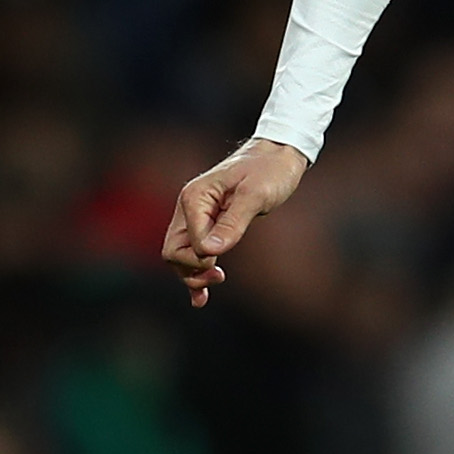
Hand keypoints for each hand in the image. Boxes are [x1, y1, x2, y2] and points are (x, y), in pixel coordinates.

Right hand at [163, 137, 310, 306]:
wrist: (280, 155)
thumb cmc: (269, 171)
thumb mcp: (256, 196)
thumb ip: (233, 223)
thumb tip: (211, 251)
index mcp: (194, 198)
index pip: (183, 241)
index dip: (200, 257)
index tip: (221, 259)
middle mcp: (191, 207)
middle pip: (173, 251)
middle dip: (190, 270)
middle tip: (219, 275)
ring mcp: (199, 217)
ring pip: (182, 256)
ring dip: (193, 274)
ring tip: (218, 281)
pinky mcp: (212, 224)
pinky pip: (196, 253)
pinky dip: (196, 274)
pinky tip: (201, 298)